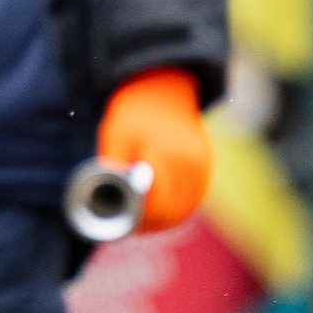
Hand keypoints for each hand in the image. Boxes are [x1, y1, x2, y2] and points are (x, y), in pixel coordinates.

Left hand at [96, 69, 211, 232]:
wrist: (165, 85)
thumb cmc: (134, 110)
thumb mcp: (115, 136)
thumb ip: (114, 170)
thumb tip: (107, 202)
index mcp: (168, 155)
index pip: (155, 206)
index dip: (135, 220)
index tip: (118, 223)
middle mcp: (192, 165)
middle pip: (171, 213)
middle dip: (148, 225)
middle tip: (126, 227)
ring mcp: (203, 168)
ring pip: (183, 211)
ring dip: (162, 221)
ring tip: (140, 223)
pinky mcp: (206, 168)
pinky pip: (192, 201)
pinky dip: (175, 211)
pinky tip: (159, 213)